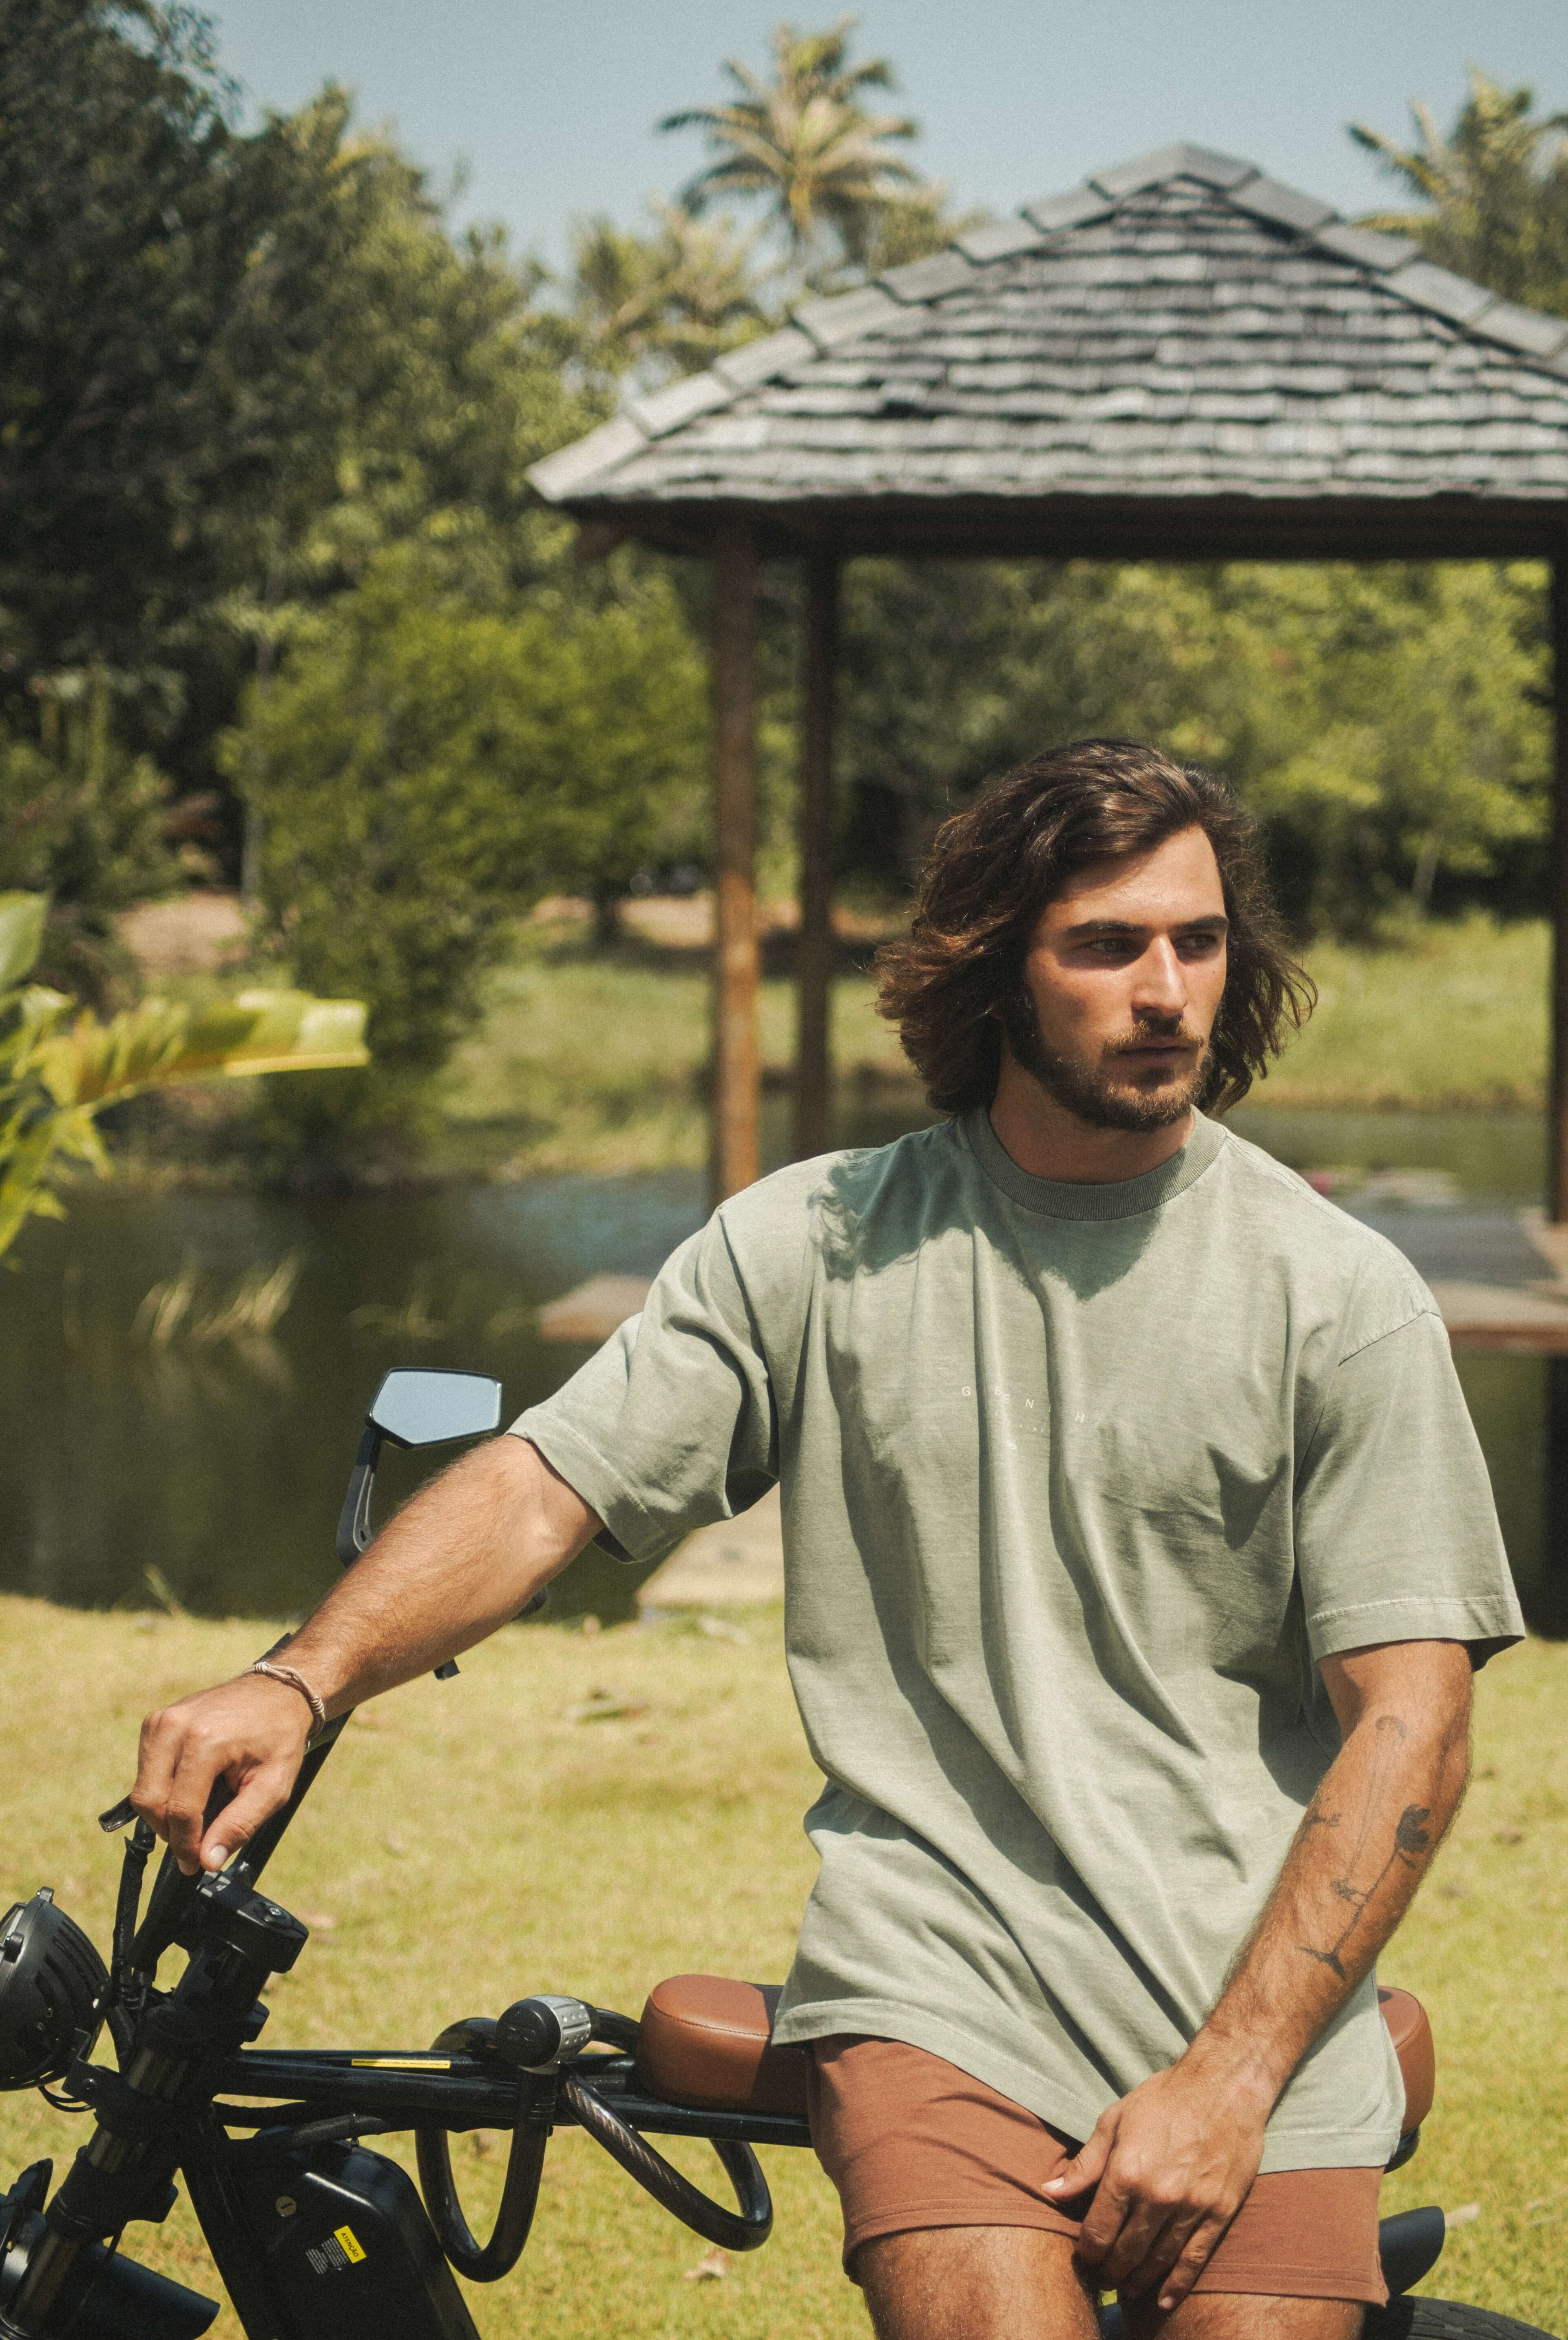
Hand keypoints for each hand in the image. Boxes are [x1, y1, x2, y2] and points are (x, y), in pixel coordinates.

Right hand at [132, 1675, 312, 1875]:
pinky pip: (146, 1772)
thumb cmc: (279, 1737)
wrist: (278, 1692)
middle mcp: (175, 1726)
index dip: (186, 1845)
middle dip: (170, 1831)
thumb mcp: (273, 1786)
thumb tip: (207, 1861)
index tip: (195, 1865)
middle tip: (197, 1843)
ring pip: (143, 1789)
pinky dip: (163, 1790)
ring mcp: (161, 1721)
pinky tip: (193, 1788)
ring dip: (164, 1812)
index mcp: (205, 1740)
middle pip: (150, 1801)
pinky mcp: (155, 1722)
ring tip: (201, 1812)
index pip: (180, 1810)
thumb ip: (239, 1825)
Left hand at [1043, 2044, 1272, 2308]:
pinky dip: (1177, 2284)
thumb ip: (1084, 2165)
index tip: (1083, 2259)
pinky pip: (1194, 2259)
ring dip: (1139, 2281)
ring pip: (1158, 2260)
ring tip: (1127, 2289)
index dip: (1087, 2252)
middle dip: (1110, 2271)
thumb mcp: (1114, 2121)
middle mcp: (1157, 2196)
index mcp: (1126, 2172)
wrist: (1224, 2087)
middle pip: (1126, 2252)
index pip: (1098, 2230)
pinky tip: (1163, 2299)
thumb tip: (1049, 2193)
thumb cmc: (1163, 2099)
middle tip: (1103, 2280)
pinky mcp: (1219, 2213)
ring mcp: (1190, 2207)